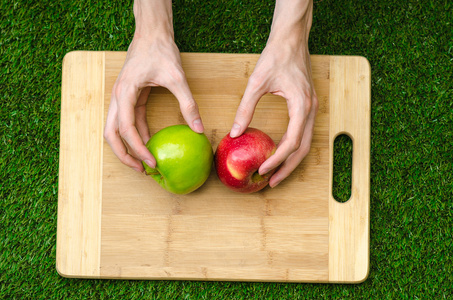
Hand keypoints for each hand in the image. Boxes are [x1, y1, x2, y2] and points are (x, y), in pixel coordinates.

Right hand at [104, 36, 203, 172]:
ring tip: (143, 164)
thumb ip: (187, 104)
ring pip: (115, 130)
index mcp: (125, 92)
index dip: (138, 148)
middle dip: (124, 155)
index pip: (126, 128)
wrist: (152, 33)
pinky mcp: (129, 98)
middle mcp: (117, 97)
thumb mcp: (177, 78)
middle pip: (111, 134)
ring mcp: (120, 98)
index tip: (153, 162)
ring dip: (126, 148)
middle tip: (142, 171)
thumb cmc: (160, 51)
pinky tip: (150, 145)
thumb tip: (198, 128)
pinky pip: (128, 122)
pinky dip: (136, 136)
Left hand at [230, 40, 317, 187]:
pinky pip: (304, 133)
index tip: (262, 170)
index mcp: (301, 106)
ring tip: (276, 173)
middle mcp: (311, 110)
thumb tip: (235, 132)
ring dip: (292, 160)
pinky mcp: (308, 106)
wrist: (292, 39)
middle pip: (303, 149)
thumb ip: (246, 108)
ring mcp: (312, 108)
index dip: (277, 159)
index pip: (291, 142)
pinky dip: (294, 147)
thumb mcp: (257, 82)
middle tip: (271, 182)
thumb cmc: (276, 56)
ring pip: (306, 143)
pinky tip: (280, 152)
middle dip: (287, 168)